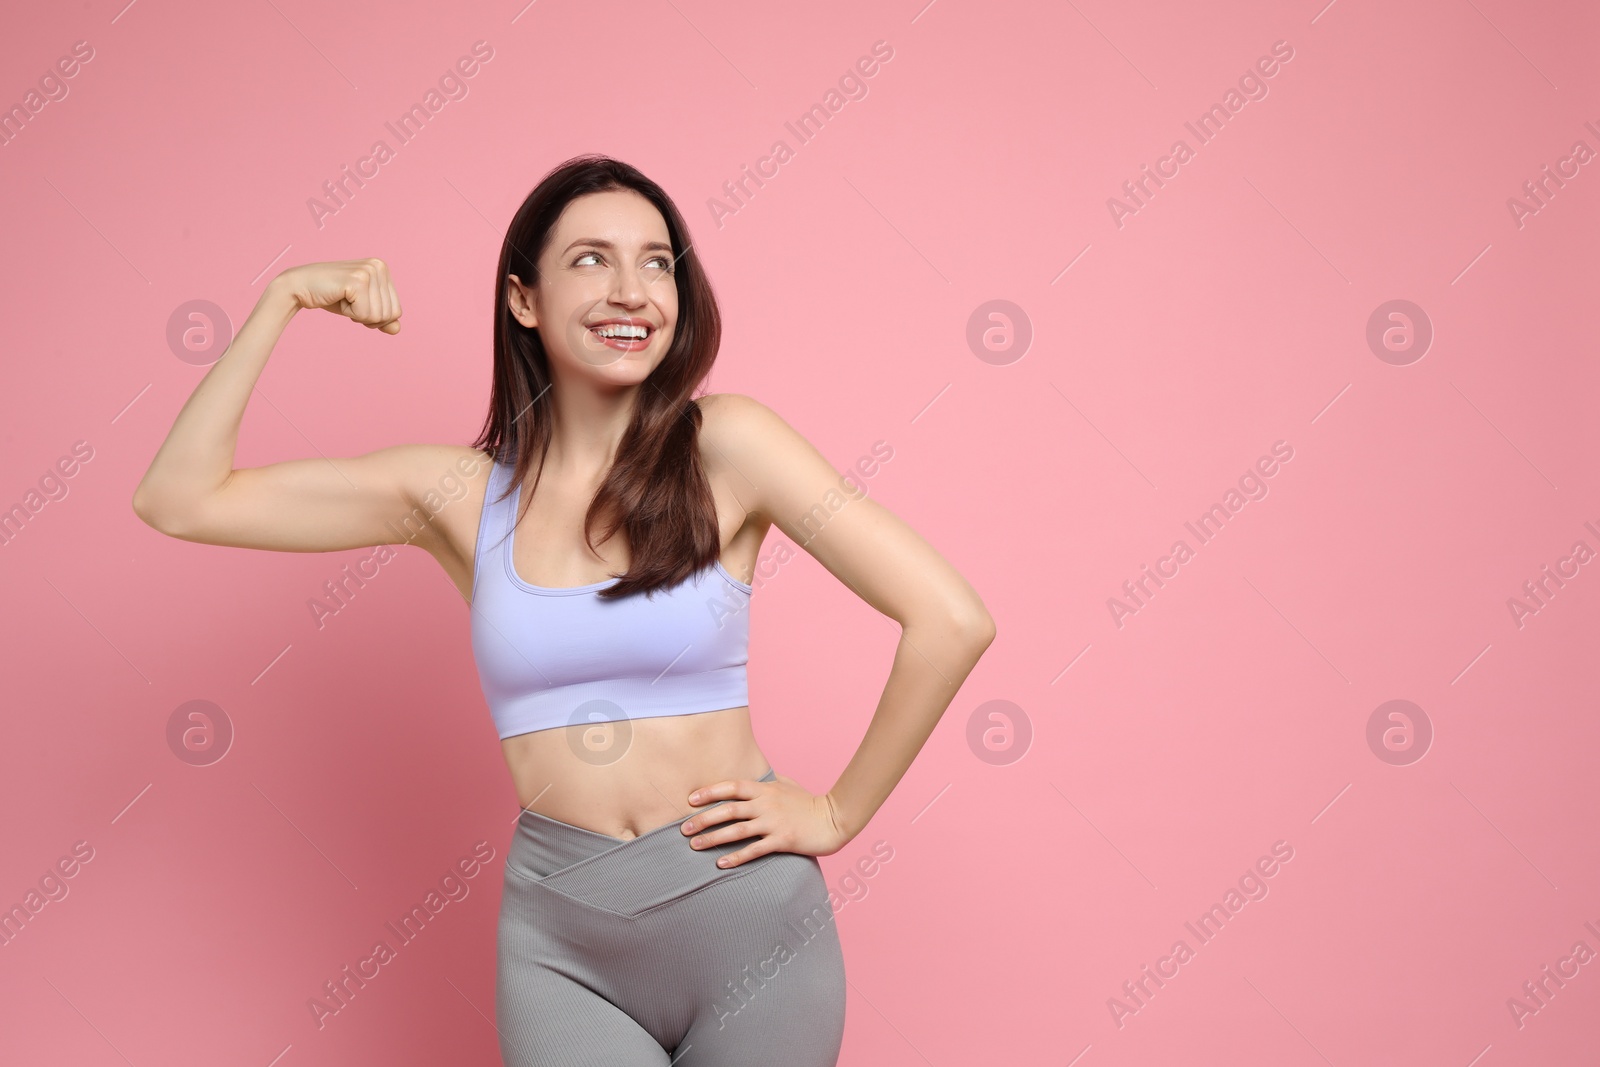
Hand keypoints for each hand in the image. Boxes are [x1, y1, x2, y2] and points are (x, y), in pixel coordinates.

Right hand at [275, 258, 402, 333]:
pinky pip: (365, 314)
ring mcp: (369, 271)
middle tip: (348, 300)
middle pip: (390, 314)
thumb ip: (381, 319)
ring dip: (357, 314)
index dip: (375, 316)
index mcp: (383, 268)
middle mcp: (379, 266)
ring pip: (378, 316)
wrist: (300, 287)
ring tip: (343, 298)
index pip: (396, 310)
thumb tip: (397, 329)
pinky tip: (339, 297)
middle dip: (367, 316)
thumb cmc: (332, 297)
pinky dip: (350, 313)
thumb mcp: (362, 309)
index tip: (356, 302)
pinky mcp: (358, 280)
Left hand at [680, 772, 849, 868]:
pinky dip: (735, 857)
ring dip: (713, 838)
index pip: (732, 787)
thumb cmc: (810, 802)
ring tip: (695, 846)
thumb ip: (769, 780)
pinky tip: (721, 863)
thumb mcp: (788, 784)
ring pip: (736, 830)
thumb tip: (757, 774)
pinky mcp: (782, 840)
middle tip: (683, 828)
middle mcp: (766, 804)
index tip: (690, 799)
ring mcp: (774, 823)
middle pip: (728, 810)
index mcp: (765, 790)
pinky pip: (754, 850)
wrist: (834, 819)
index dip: (710, 792)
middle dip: (703, 819)